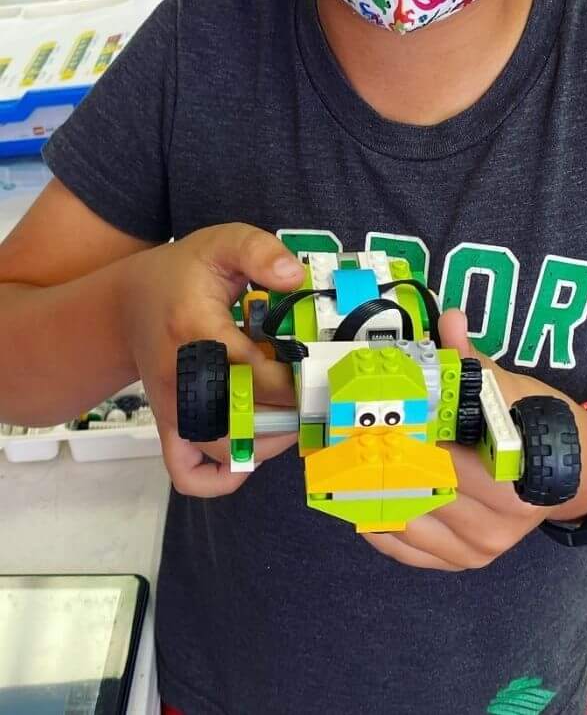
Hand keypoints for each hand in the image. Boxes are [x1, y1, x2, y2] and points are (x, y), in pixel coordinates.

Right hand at [117, 226, 304, 496]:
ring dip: (269, 442)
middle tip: (318, 394)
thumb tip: (295, 277)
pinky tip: (255, 449)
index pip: (256, 375)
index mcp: (196, 332)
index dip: (298, 382)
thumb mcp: (221, 244)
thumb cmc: (182, 276)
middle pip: (243, 421)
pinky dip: (224, 476)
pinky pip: (190, 474)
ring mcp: (175, 410)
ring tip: (293, 413)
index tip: (325, 371)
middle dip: (292, 414)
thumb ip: (260, 251)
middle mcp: (182, 380)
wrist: (126, 306)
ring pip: (224, 453)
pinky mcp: (172, 429)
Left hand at [360, 311, 575, 571]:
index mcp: (514, 477)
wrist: (581, 472)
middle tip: (346, 439)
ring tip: (345, 465)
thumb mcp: (517, 391)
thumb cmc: (546, 425)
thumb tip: (449, 322)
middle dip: (378, 463)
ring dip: (370, 493)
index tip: (372, 418)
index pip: (441, 458)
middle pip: (418, 491)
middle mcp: (498, 523)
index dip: (402, 438)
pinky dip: (378, 525)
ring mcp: (480, 549)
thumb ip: (476, 364)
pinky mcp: (465, 562)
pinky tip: (364, 498)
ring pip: (406, 522)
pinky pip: (406, 550)